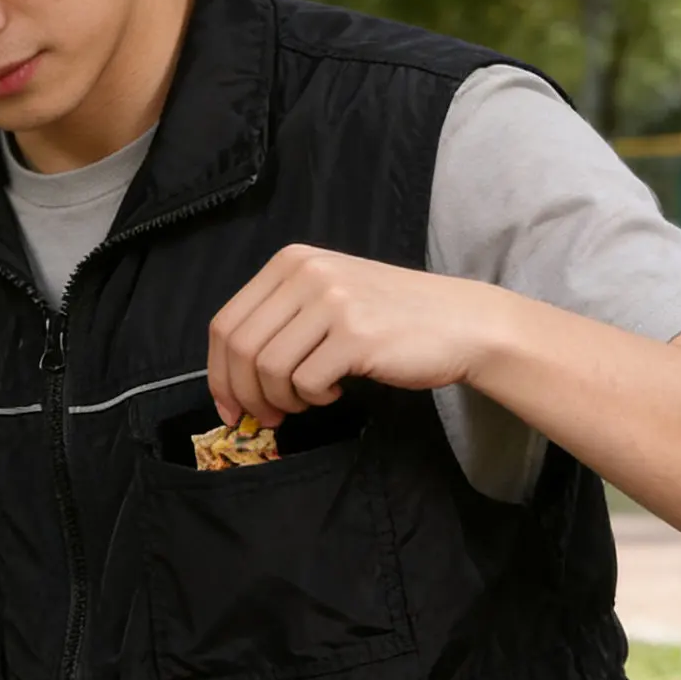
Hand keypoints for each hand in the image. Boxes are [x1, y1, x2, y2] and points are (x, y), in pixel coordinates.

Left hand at [208, 245, 499, 427]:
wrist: (461, 323)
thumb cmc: (392, 318)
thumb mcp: (328, 296)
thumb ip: (281, 321)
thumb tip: (232, 378)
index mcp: (291, 261)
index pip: (226, 323)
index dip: (219, 373)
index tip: (229, 406)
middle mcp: (306, 273)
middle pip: (241, 349)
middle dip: (245, 395)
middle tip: (266, 417)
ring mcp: (331, 302)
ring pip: (269, 368)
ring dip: (282, 399)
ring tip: (307, 400)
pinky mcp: (355, 335)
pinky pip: (306, 382)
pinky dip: (313, 398)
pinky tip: (334, 391)